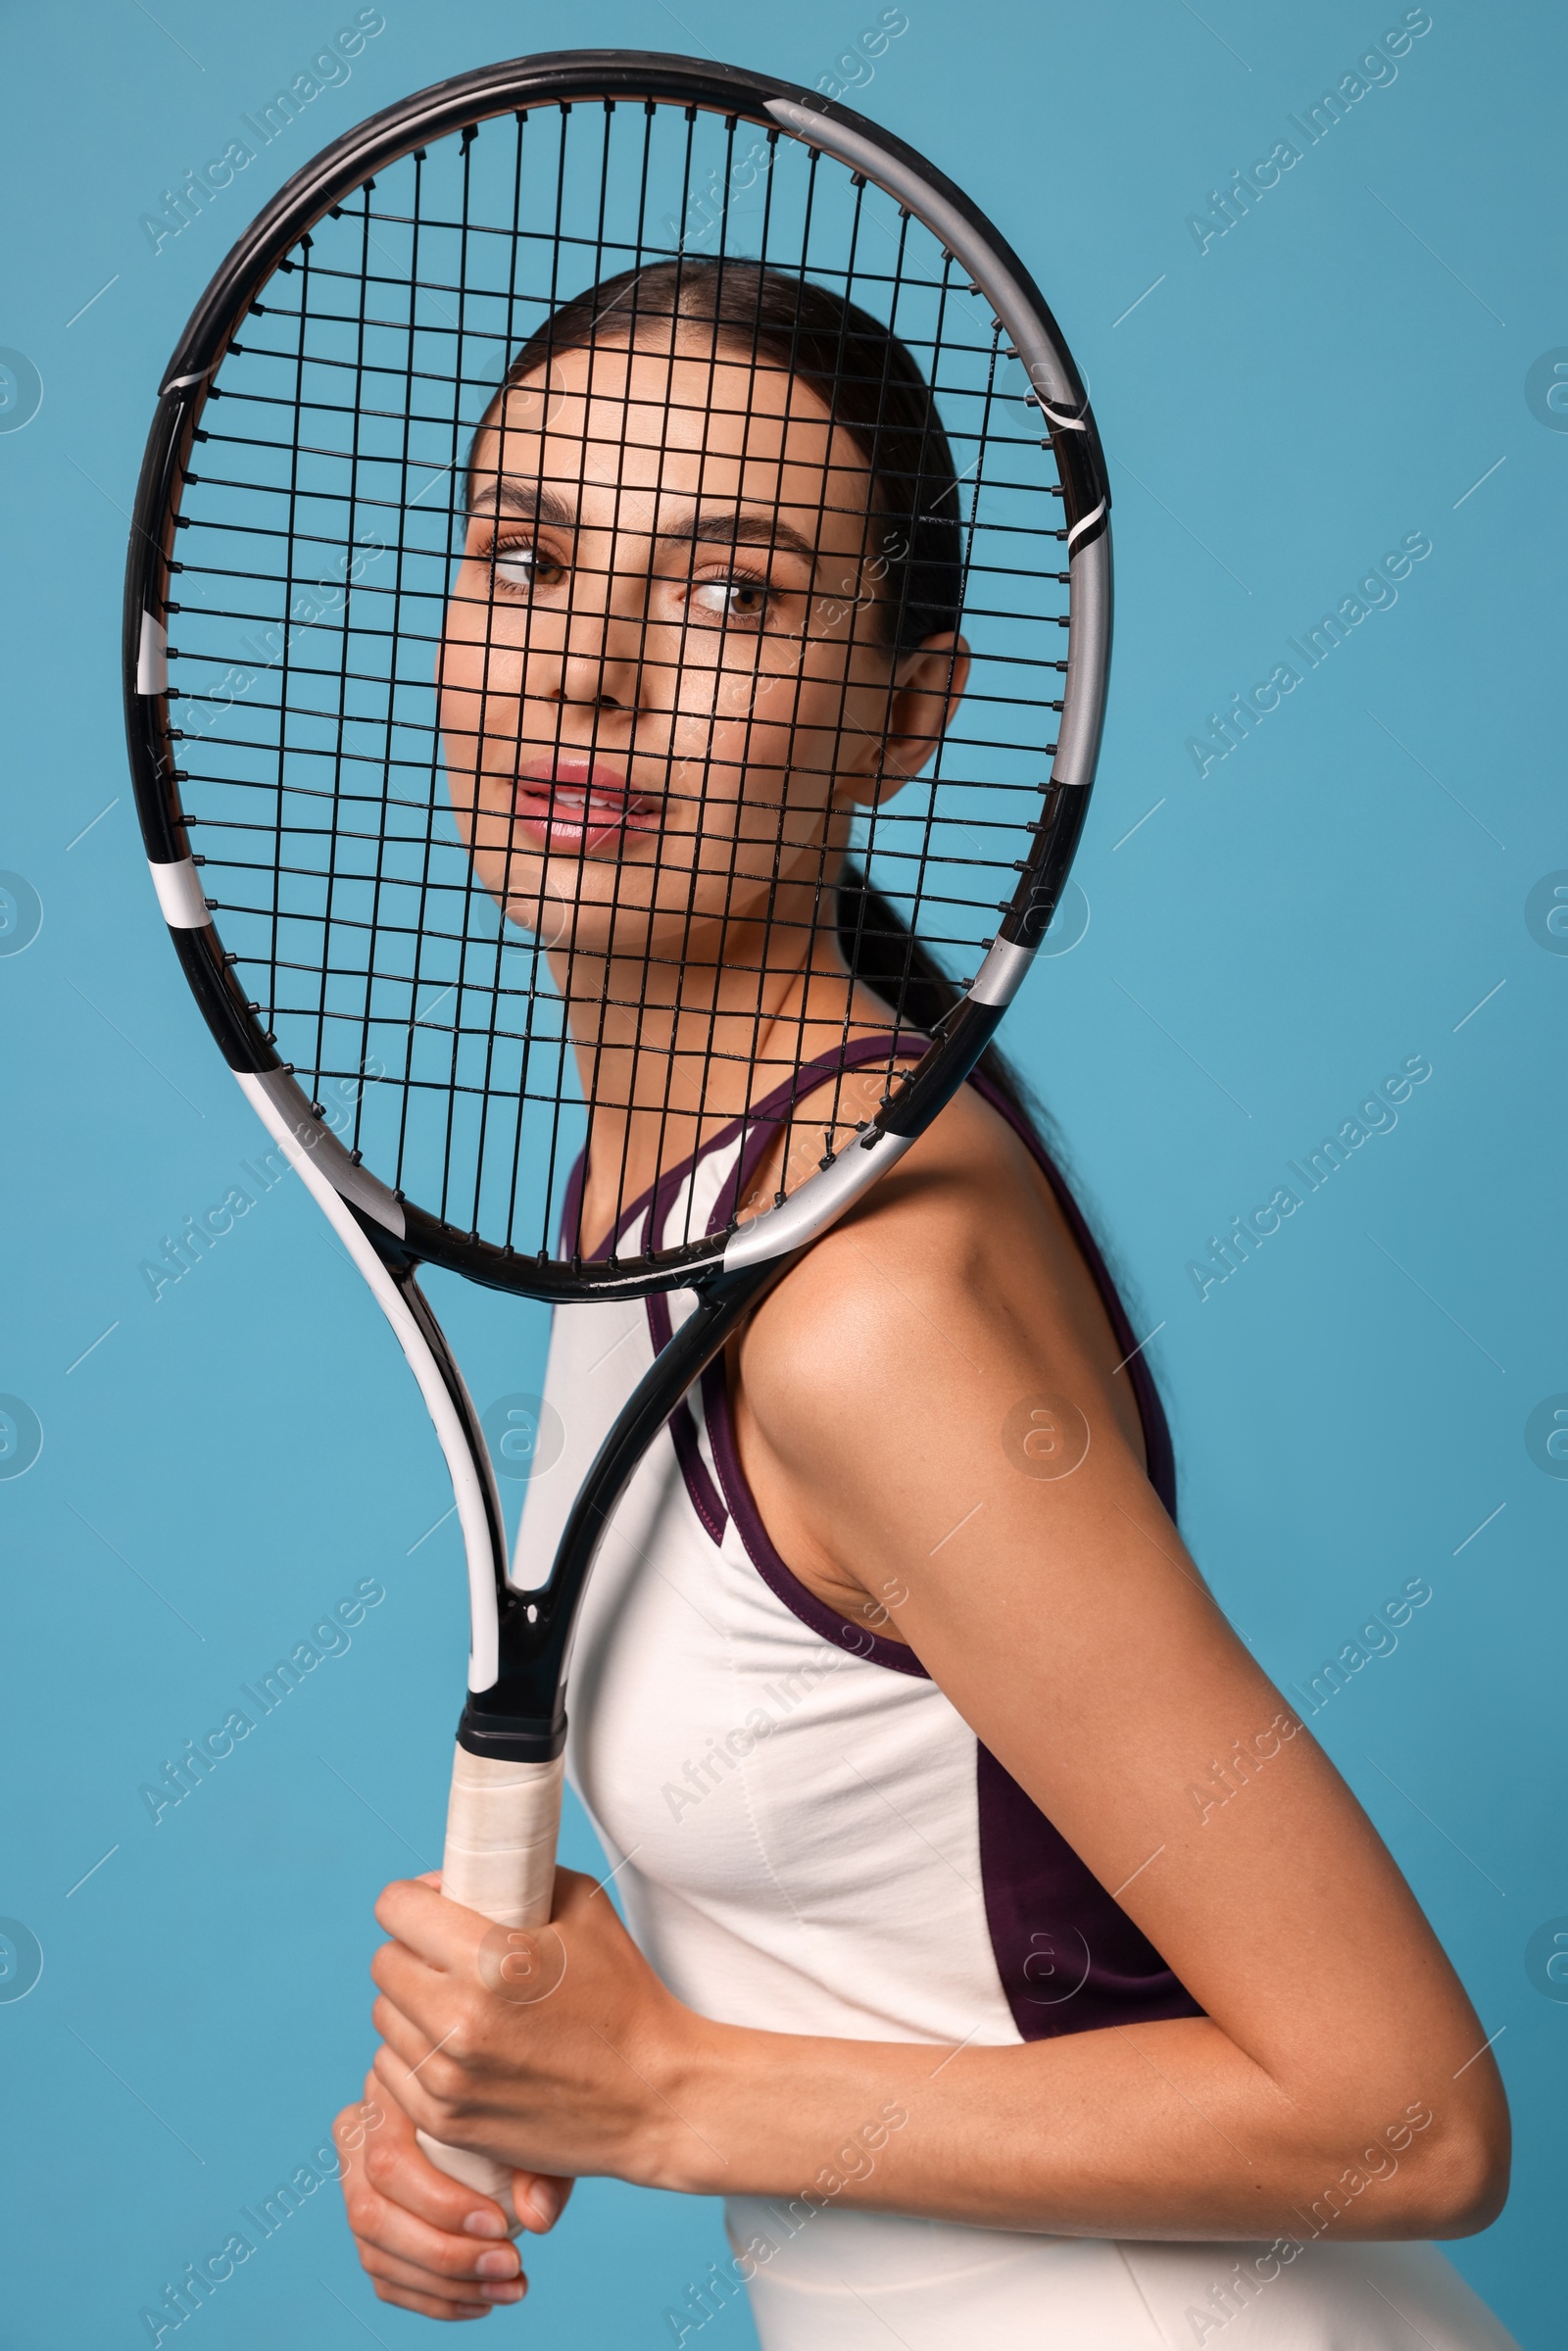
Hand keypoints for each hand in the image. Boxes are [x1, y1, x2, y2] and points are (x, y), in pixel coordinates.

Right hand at [333, 2071, 571, 2319]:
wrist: (505, 2105)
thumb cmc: (517, 2104)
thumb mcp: (533, 2118)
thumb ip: (541, 2164)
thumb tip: (537, 2218)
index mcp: (387, 2093)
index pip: (390, 2159)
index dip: (439, 2204)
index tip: (500, 2224)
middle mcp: (357, 2135)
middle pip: (372, 2213)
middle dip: (444, 2253)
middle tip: (508, 2264)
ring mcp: (355, 2184)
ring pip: (376, 2252)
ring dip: (445, 2285)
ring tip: (508, 2288)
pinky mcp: (368, 2227)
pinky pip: (385, 2278)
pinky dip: (435, 2300)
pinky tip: (483, 2301)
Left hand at [368, 1866, 711, 2193]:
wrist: (653, 2096)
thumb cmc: (625, 1997)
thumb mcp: (585, 1908)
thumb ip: (520, 1877)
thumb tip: (461, 1876)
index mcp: (491, 1960)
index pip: (397, 1908)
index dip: (412, 1899)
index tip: (434, 1905)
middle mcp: (460, 2020)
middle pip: (384, 1962)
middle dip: (412, 1949)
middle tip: (448, 1954)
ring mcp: (449, 2078)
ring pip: (384, 2017)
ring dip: (411, 2004)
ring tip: (455, 2002)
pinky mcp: (447, 2121)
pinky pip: (391, 2070)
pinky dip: (414, 2054)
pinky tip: (453, 2047)